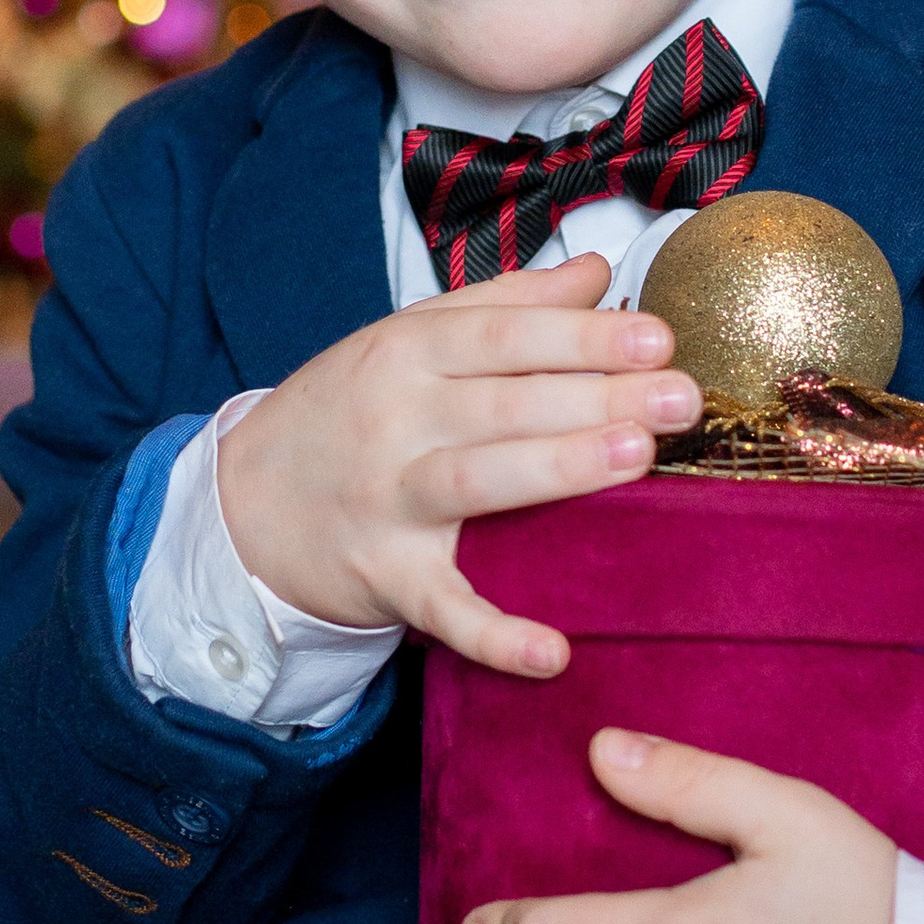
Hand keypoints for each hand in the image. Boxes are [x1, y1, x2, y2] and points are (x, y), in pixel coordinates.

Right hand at [214, 255, 700, 678]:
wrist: (241, 504)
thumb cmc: (344, 414)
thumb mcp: (406, 341)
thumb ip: (505, 305)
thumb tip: (599, 272)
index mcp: (407, 352)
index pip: (505, 335)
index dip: (583, 335)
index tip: (659, 337)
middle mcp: (395, 419)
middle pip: (505, 402)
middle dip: (597, 395)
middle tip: (682, 397)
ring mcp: (387, 500)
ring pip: (477, 481)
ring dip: (557, 468)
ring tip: (637, 456)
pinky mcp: (384, 577)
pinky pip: (443, 607)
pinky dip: (494, 633)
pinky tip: (555, 651)